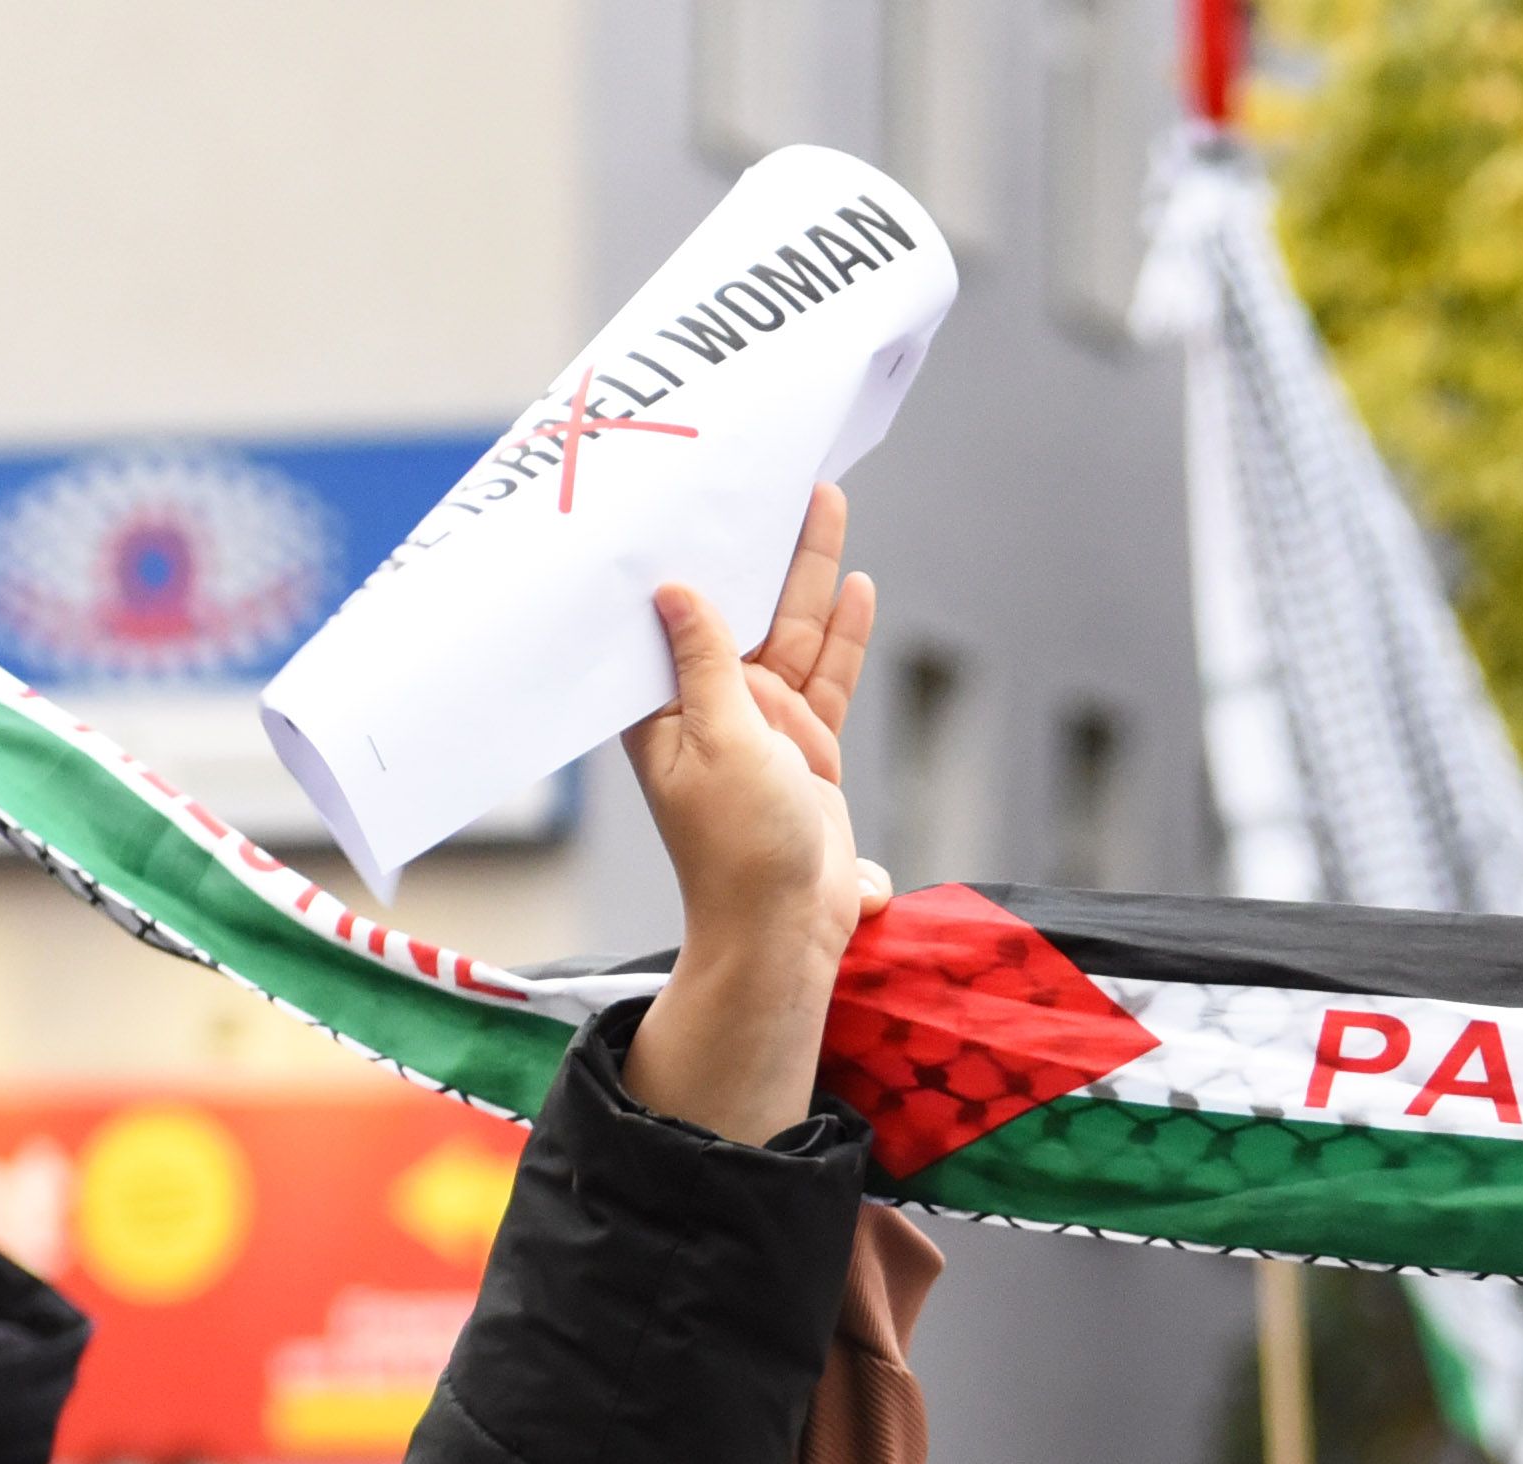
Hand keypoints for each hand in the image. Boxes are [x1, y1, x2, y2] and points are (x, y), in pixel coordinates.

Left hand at [628, 483, 889, 1147]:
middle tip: (781, 476)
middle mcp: (709, 708)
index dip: (684, 553)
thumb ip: (705, 663)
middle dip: (762, 545)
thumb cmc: (739, 848)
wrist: (786, 929)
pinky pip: (828, 678)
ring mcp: (761, 727)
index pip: (672, 612)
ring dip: (810, 574)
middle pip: (742, 607)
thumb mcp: (720, 741)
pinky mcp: (806, 749)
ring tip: (824, 503)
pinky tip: (856, 587)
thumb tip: (674, 589)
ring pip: (792, 632)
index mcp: (665, 707)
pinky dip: (843, 636)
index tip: (688, 493)